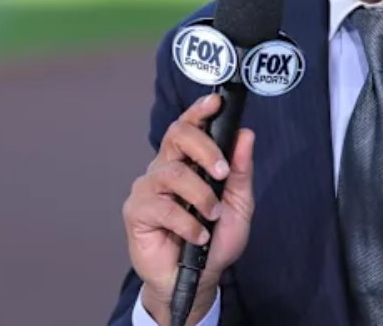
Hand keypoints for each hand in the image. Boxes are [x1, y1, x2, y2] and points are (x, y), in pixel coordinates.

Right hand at [122, 94, 256, 324]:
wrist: (196, 280)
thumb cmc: (213, 240)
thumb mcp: (238, 205)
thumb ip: (240, 171)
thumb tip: (245, 134)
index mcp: (187, 161)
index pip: (189, 127)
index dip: (199, 111)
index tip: (215, 102)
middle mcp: (164, 168)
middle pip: (177, 136)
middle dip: (204, 148)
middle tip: (221, 173)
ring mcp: (148, 188)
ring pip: (172, 173)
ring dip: (200, 195)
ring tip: (213, 216)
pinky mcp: (136, 212)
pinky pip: (163, 207)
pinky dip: (187, 222)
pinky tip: (198, 236)